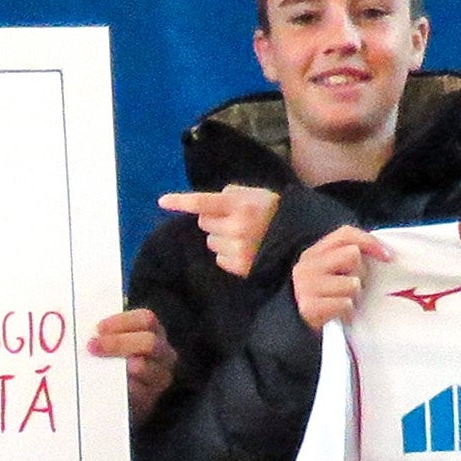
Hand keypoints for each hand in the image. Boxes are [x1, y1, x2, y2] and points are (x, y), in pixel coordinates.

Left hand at [90, 307, 176, 422]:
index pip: (146, 320)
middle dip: (118, 343)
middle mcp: (163, 354)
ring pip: (142, 367)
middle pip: (149, 342)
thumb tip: (83, 323)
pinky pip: (136, 392)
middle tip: (92, 346)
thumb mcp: (111, 342)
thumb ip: (104, 332)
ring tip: (96, 365)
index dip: (121, 321)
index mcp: (154, 332)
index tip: (98, 328)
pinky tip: (102, 384)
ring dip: (117, 364)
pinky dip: (118, 385)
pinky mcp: (149, 400)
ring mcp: (159, 378)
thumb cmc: (112, 362)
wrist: (116, 399)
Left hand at [159, 185, 281, 280]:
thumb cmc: (276, 214)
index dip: (181, 202)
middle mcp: (235, 227)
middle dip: (213, 221)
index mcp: (239, 205)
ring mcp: (236, 248)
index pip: (202, 202)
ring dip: (220, 238)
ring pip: (211, 242)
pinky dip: (228, 254)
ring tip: (243, 237)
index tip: (162, 202)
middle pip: (204, 223)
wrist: (298, 243)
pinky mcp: (238, 266)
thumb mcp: (258, 195)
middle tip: (233, 221)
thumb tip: (210, 203)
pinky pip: (219, 258)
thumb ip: (233, 193)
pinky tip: (245, 251)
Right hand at [292, 227, 392, 333]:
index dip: (369, 242)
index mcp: (313, 254)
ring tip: (344, 302)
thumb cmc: (321, 302)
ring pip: (352, 282)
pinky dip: (347, 312)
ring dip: (354, 296)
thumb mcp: (328, 274)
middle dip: (360, 273)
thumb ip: (345, 258)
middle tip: (353, 287)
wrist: (293, 331)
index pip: (345, 234)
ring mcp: (307, 286)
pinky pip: (346, 304)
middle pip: (352, 255)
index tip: (387, 256)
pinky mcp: (310, 307)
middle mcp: (308, 266)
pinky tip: (339, 315)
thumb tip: (382, 253)